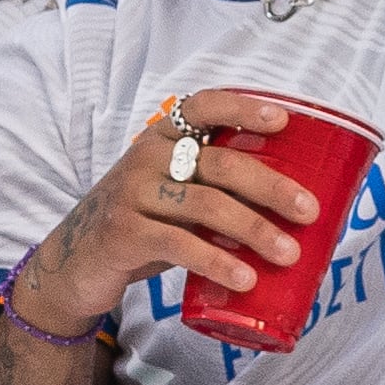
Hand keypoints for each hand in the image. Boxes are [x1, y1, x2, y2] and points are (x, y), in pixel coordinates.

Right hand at [29, 91, 337, 322]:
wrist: (74, 264)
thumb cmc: (141, 224)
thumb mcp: (171, 193)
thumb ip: (212, 187)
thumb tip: (291, 203)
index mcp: (162, 138)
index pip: (204, 106)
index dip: (244, 108)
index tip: (283, 121)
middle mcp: (146, 157)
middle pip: (220, 164)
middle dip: (271, 186)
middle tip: (309, 211)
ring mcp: (132, 193)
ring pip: (206, 205)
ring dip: (254, 230)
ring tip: (288, 253)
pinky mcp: (123, 233)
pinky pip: (179, 244)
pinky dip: (217, 261)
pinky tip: (245, 278)